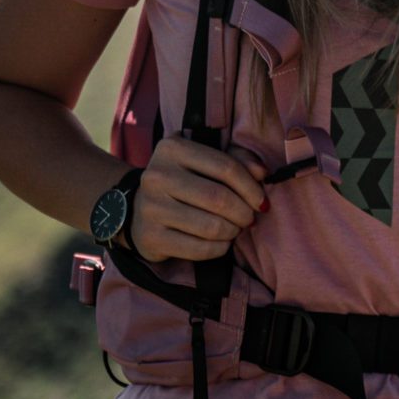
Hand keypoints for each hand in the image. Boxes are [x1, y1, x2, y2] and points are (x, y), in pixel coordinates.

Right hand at [129, 137, 267, 263]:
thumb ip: (236, 160)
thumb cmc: (181, 183)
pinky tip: (222, 243)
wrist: (137, 211)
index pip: (225, 167)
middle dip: (243, 212)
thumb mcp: (203, 163)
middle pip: (219, 198)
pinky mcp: (151, 237)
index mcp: (172, 149)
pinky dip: (219, 248)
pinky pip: (199, 249)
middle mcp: (157, 176)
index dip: (251, 187)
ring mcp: (151, 208)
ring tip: (234, 229)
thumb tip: (262, 173)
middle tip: (249, 218)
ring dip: (232, 231)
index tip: (261, 201)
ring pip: (211, 226)